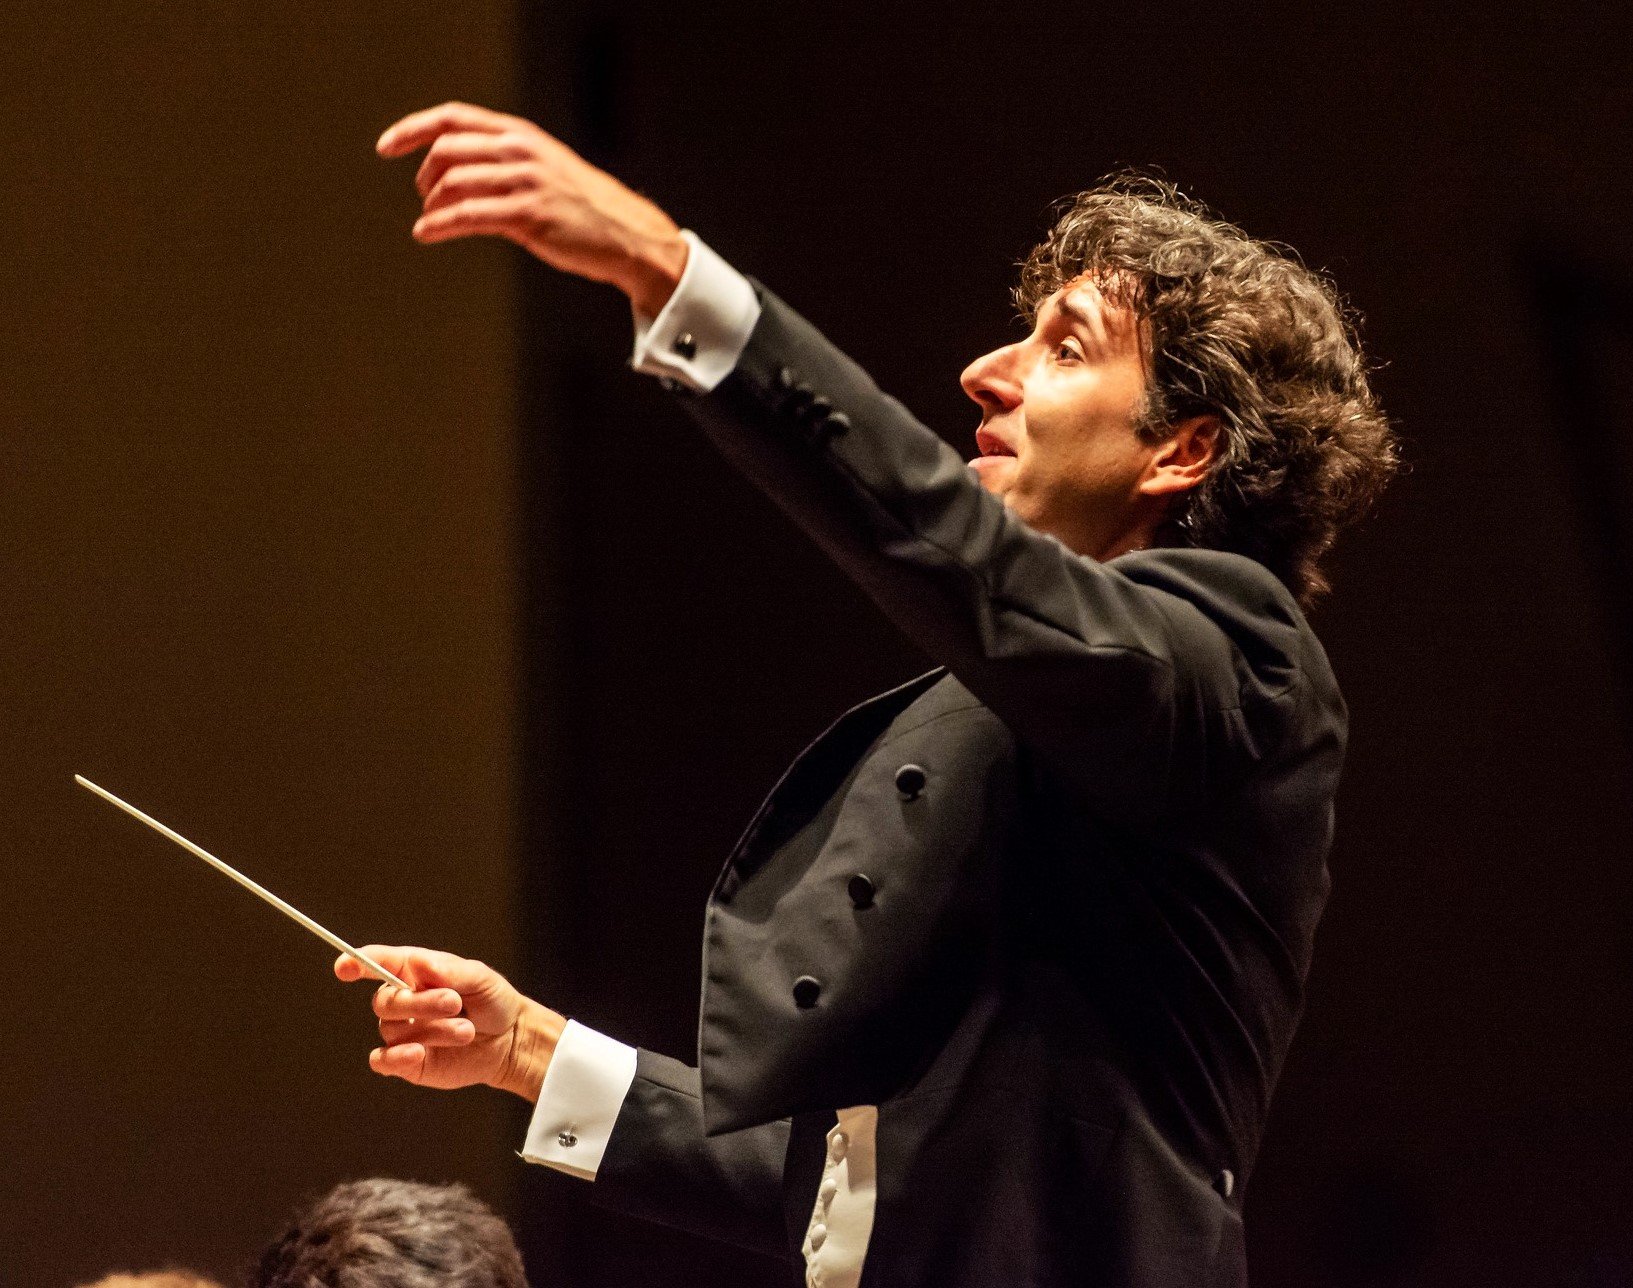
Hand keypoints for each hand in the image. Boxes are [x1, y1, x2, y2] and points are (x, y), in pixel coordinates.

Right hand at [335, 946, 564, 1102]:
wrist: (509, 1040)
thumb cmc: (492, 1000)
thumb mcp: (480, 977)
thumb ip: (450, 970)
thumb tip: (421, 963)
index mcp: (415, 973)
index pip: (379, 963)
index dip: (357, 962)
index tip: (344, 966)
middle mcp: (403, 1001)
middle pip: (385, 1000)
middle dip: (420, 1002)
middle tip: (455, 1003)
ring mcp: (402, 1033)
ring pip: (393, 1030)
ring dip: (432, 1029)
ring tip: (466, 1031)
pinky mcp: (405, 1062)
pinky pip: (383, 1061)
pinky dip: (395, 1058)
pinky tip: (417, 1053)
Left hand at [377, 101, 687, 315]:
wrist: (627, 234)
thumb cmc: (583, 207)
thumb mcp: (543, 168)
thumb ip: (502, 162)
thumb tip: (454, 174)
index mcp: (521, 134)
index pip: (453, 118)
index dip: (413, 129)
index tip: (386, 146)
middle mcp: (520, 151)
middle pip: (447, 149)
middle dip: (424, 175)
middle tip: (423, 196)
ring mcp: (524, 182)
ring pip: (453, 182)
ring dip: (431, 204)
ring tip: (429, 219)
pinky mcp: (528, 216)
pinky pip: (467, 216)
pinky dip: (438, 224)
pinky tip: (426, 233)